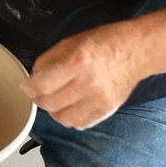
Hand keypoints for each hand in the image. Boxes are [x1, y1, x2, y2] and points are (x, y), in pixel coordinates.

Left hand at [22, 26, 142, 128]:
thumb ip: (48, 61)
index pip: (43, 85)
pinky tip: (70, 107)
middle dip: (39, 99)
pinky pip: (80, 124)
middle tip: (40, 93)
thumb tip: (33, 80)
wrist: (138, 51)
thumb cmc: (103, 42)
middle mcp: (89, 83)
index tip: (27, 86)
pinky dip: (70, 118)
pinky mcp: (108, 110)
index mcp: (78, 61)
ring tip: (56, 100)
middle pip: (50, 104)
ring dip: (54, 111)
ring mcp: (100, 100)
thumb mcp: (71, 42)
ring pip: (63, 119)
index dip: (29, 88)